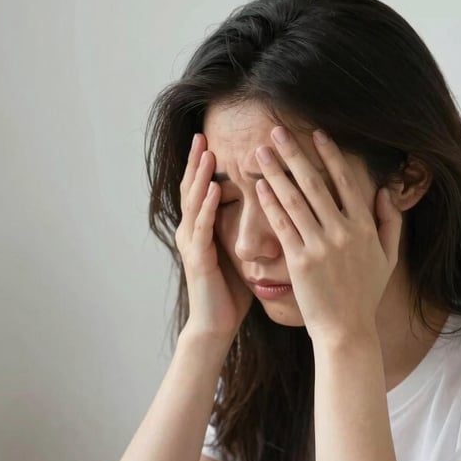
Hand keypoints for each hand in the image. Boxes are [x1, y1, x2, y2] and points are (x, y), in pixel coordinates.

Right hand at [175, 134, 252, 339]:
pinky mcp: (197, 260)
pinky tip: (214, 191)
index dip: (205, 165)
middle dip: (196, 161)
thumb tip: (268, 211)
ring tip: (206, 153)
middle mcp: (192, 233)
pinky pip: (201, 229)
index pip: (203, 189)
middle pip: (191, 189)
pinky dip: (207, 208)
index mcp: (202, 230)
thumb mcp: (239, 255)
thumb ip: (244, 232)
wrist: (216, 325)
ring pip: (193, 203)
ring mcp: (192, 245)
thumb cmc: (230, 294)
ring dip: (199, 177)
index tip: (215, 138)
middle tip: (201, 134)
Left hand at [254, 127, 402, 341]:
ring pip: (295, 200)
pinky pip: (283, 226)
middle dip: (294, 154)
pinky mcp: (300, 261)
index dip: (330, 155)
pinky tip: (259, 187)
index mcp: (364, 227)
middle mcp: (343, 231)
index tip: (316, 133)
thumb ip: (389, 223)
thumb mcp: (387, 258)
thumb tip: (384, 192)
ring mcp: (321, 246)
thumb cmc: (364, 295)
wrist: (346, 330)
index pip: (346, 181)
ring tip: (261, 153)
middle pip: (315, 183)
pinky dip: (270, 204)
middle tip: (276, 132)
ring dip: (276, 173)